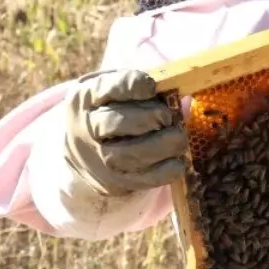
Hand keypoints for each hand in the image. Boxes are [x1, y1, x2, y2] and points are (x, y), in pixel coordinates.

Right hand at [63, 69, 187, 196]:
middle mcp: (85, 129)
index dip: (135, 85)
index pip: (109, 88)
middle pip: (116, 123)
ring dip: (164, 144)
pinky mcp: (113, 183)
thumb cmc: (110, 109)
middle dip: (151, 117)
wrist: (84, 151)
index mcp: (85, 97)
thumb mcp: (116, 91)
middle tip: (167, 116)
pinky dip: (168, 169)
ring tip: (178, 137)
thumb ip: (146, 89)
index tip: (152, 87)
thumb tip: (184, 102)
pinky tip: (177, 159)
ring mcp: (97, 159)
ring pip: (130, 155)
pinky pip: (145, 179)